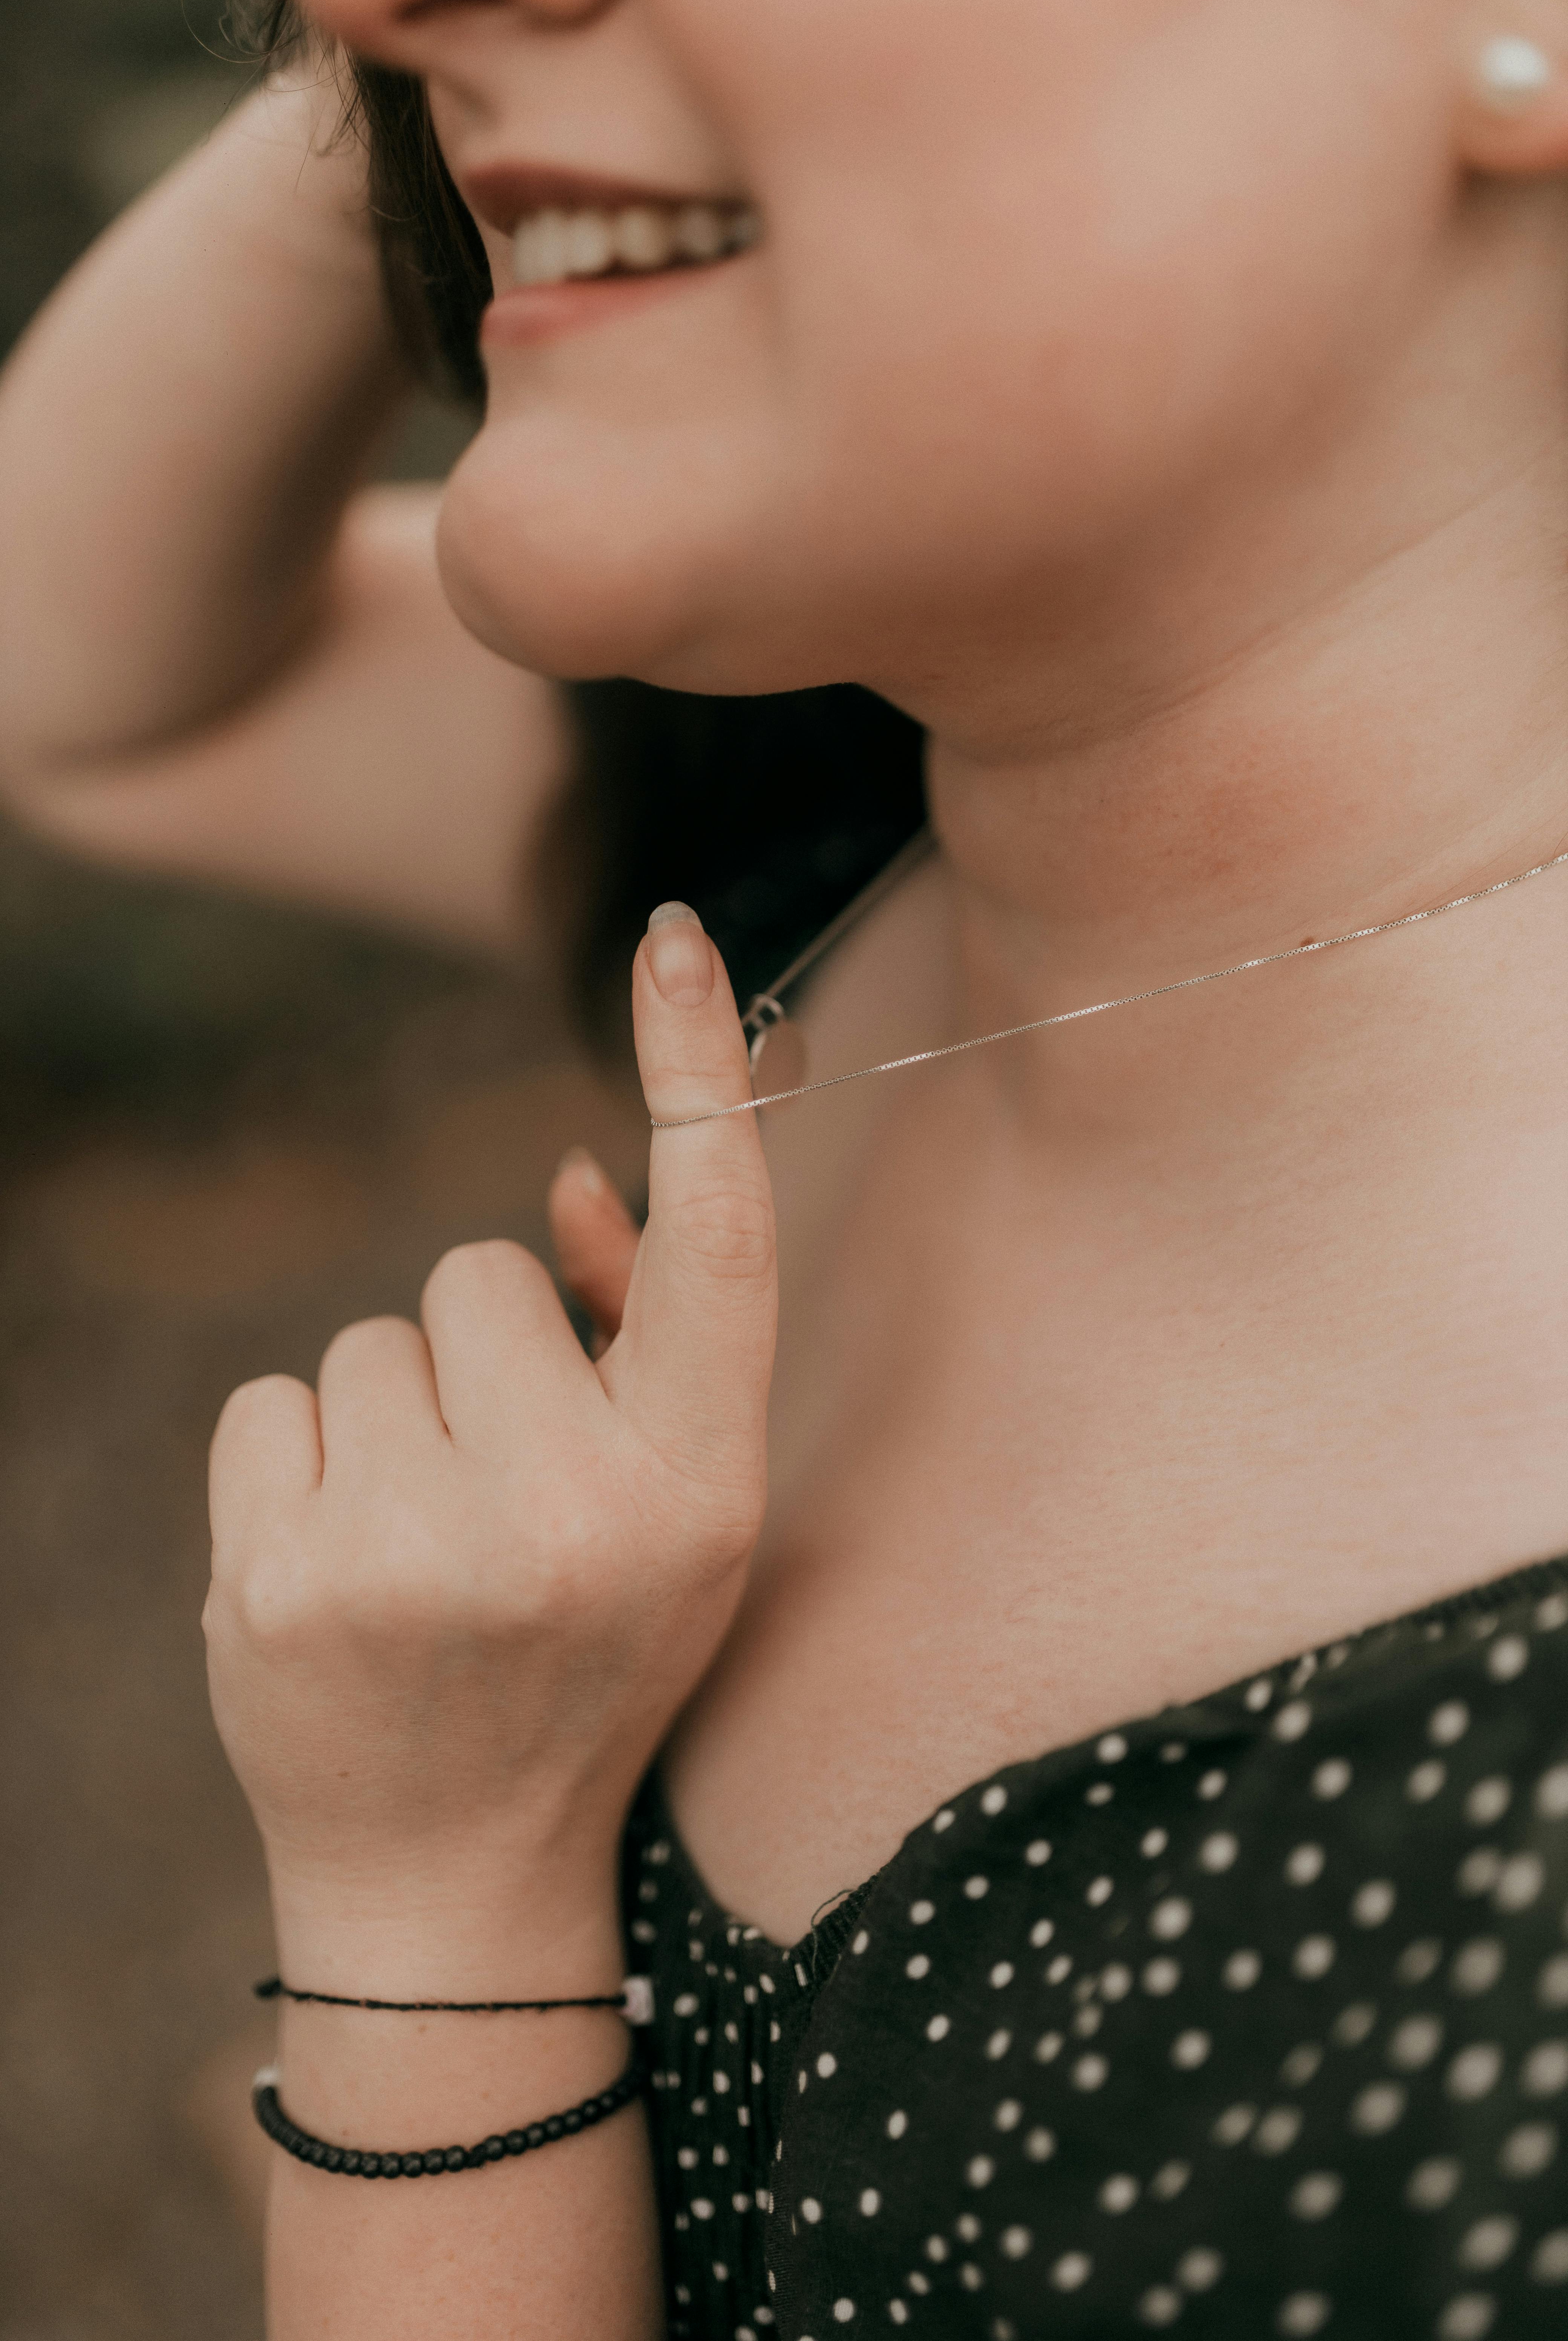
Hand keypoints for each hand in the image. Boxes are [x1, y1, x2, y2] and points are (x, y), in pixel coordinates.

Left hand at [204, 904, 774, 1983]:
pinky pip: (272, 1398)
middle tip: (494, 1484)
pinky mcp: (275, 1578)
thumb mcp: (672, 1512)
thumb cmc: (587, 1652)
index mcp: (698, 1491)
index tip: (677, 936)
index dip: (699, 1075)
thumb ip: (643, 1332)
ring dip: (391, 1412)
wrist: (451, 1869)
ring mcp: (411, 1551)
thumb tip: (559, 1173)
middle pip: (480, 1270)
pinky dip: (298, 1462)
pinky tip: (338, 1562)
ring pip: (369, 1335)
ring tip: (417, 1541)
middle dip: (483, 1348)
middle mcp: (571, 1514)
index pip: (715, 1242)